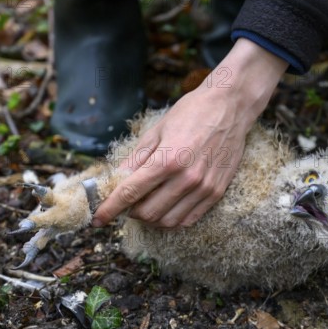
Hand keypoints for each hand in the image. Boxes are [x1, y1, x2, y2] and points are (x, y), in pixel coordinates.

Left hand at [93, 38, 286, 226]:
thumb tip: (115, 181)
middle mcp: (186, 178)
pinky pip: (189, 220)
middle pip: (147, 212)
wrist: (230, 106)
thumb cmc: (191, 113)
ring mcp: (204, 187)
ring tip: (146, 205)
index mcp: (167, 159)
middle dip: (130, 212)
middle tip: (127, 203)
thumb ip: (135, 160)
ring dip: (151, 218)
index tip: (97, 219)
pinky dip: (171, 220)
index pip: (130, 193)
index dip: (110, 209)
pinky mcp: (216, 192)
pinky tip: (165, 207)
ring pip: (167, 221)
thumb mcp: (157, 131)